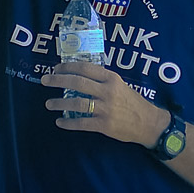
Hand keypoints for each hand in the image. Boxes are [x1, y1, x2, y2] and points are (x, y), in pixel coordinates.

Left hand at [41, 62, 168, 147]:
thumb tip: (79, 74)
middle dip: (58, 80)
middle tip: (44, 80)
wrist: (149, 123)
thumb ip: (102, 80)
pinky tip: (60, 121)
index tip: (56, 68)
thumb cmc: (132, 102)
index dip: (67, 67)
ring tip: (48, 103)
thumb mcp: (120, 84)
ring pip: (76, 103)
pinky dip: (68, 122)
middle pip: (77, 82)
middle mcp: (107, 91)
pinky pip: (82, 123)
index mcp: (111, 78)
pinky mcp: (104, 125)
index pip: (85, 68)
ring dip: (59, 102)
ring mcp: (105, 108)